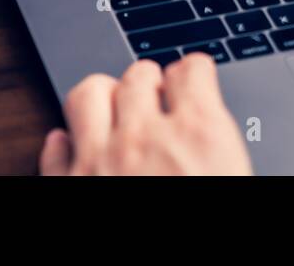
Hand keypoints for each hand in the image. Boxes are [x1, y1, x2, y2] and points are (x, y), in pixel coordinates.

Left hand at [39, 54, 253, 174]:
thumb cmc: (213, 224)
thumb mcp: (239, 176)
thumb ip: (223, 145)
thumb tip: (223, 137)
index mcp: (201, 134)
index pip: (192, 70)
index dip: (193, 75)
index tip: (193, 81)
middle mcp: (146, 138)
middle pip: (139, 74)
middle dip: (148, 82)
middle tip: (156, 100)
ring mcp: (99, 161)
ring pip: (88, 94)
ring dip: (103, 98)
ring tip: (114, 113)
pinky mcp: (65, 186)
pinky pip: (54, 147)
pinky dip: (64, 143)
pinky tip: (75, 148)